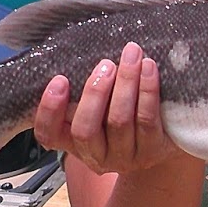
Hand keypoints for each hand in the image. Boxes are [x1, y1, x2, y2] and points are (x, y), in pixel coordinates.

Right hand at [33, 42, 178, 176]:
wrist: (158, 144)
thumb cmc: (117, 115)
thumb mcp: (95, 108)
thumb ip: (80, 90)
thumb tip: (76, 50)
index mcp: (71, 142)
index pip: (48, 134)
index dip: (50, 110)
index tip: (60, 79)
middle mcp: (95, 154)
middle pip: (85, 129)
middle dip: (95, 93)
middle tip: (105, 64)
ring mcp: (123, 156)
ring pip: (119, 121)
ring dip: (126, 83)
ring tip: (131, 55)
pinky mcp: (152, 150)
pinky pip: (147, 119)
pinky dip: (147, 91)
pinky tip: (148, 68)